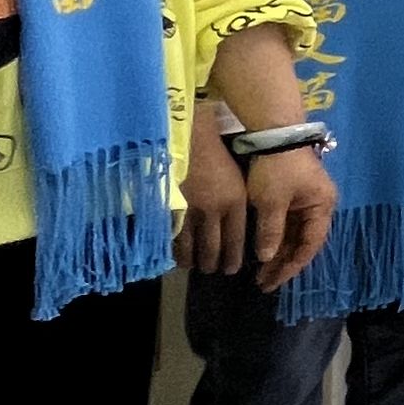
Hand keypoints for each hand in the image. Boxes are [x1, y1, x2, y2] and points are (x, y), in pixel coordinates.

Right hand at [183, 123, 249, 274]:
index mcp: (235, 201)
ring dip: (191, 261)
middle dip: (212, 264)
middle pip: (213, 249)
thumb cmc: (215, 152)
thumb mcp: (236, 179)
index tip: (230, 268)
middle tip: (211, 270)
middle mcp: (214, 211)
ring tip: (192, 265)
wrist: (186, 133)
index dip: (233, 259)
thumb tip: (232, 229)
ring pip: (190, 248)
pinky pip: (170, 239)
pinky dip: (172, 250)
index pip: (236, 241)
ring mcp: (188, 211)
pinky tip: (173, 254)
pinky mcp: (167, 208)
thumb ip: (234, 205)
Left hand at [241, 147, 335, 292]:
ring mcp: (306, 199)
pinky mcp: (293, 194)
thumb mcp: (272, 202)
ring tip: (261, 272)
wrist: (272, 133)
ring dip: (278, 252)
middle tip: (263, 282)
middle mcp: (318, 205)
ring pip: (293, 234)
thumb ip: (271, 232)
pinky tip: (264, 251)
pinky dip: (276, 238)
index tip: (273, 281)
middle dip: (283, 262)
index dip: (292, 266)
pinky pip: (287, 223)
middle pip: (303, 242)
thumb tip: (267, 257)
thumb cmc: (276, 168)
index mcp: (321, 206)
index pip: (309, 245)